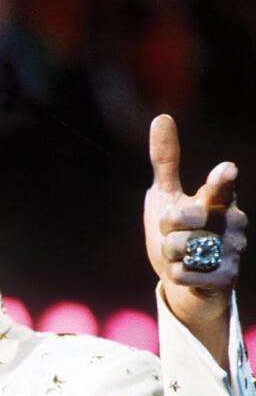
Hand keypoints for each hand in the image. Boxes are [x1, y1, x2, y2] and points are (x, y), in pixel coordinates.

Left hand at [145, 114, 246, 332]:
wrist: (182, 278)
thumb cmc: (174, 231)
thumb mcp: (164, 196)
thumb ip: (166, 161)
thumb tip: (162, 117)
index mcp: (219, 198)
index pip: (219, 186)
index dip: (220, 180)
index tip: (224, 170)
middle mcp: (232, 221)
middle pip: (182, 219)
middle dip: (166, 229)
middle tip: (173, 234)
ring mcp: (233, 249)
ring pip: (181, 248)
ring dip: (169, 254)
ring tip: (181, 255)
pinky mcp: (227, 277)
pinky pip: (186, 274)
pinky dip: (176, 275)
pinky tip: (186, 273)